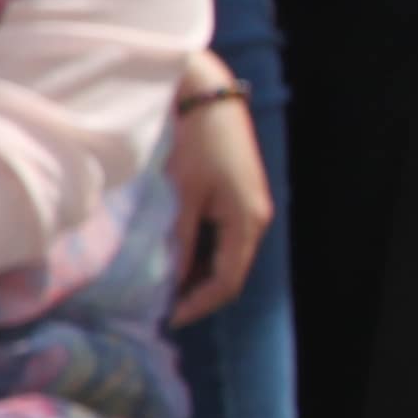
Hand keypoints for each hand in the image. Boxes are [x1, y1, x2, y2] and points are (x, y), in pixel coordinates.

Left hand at [166, 89, 270, 326]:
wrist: (210, 99)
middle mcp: (256, 220)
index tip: (167, 317)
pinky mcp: (240, 199)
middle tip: (161, 306)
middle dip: (198, 294)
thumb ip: (180, 240)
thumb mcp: (182, 195)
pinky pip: (225, 239)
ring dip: (200, 274)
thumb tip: (170, 281)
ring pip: (228, 257)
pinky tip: (178, 255)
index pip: (228, 281)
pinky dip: (203, 254)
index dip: (198, 304)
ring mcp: (251, 210)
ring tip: (165, 284)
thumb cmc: (196, 144)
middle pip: (232, 273)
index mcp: (247, 222)